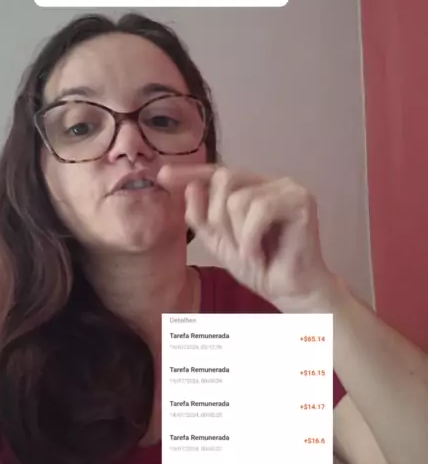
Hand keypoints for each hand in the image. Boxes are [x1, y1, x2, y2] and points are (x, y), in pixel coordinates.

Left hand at [157, 165, 337, 312]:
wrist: (290, 291)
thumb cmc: (260, 267)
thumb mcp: (219, 242)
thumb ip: (202, 217)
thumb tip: (189, 188)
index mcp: (250, 188)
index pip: (215, 172)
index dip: (190, 173)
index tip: (162, 176)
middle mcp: (269, 181)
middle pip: (223, 178)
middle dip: (217, 218)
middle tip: (233, 246)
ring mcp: (287, 188)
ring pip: (238, 198)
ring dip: (237, 234)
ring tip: (252, 253)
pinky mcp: (301, 200)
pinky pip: (259, 209)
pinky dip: (251, 237)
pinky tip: (260, 255)